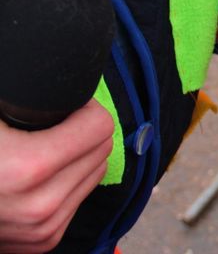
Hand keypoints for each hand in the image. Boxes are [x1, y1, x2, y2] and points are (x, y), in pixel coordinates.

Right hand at [0, 100, 112, 252]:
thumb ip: (27, 97)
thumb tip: (49, 71)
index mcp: (28, 168)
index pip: (100, 126)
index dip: (82, 106)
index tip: (65, 102)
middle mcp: (41, 205)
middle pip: (101, 149)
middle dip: (83, 131)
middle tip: (55, 122)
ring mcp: (43, 229)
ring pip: (96, 174)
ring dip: (79, 156)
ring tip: (47, 145)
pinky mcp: (42, 242)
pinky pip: (78, 198)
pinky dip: (69, 181)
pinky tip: (43, 172)